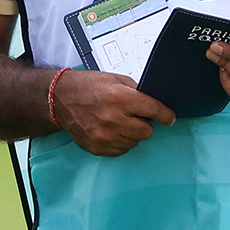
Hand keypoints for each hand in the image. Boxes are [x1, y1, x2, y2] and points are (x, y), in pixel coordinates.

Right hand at [53, 70, 175, 156]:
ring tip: (118, 121)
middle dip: (145, 123)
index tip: (170, 118)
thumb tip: (156, 103)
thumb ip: (137, 91)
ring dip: (132, 133)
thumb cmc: (87, 86)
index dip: (166, 115)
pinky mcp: (97, 147)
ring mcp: (103, 136)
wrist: (60, 98)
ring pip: (135, 142)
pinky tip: (111, 130)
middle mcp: (112, 119)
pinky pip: (121, 150)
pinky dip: (120, 141)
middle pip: (147, 131)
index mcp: (119, 97)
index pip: (154, 110)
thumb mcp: (115, 79)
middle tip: (134, 115)